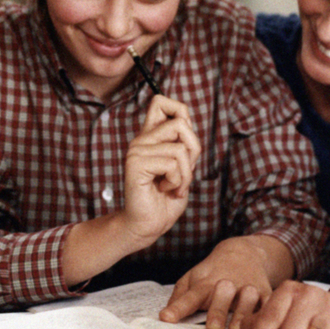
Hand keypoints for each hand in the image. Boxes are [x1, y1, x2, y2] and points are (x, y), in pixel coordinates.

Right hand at [121, 95, 200, 243]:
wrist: (147, 226)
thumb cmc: (165, 200)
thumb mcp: (183, 167)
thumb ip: (184, 145)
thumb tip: (185, 121)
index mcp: (150, 137)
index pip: (161, 102)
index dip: (179, 110)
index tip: (184, 139)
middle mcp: (141, 140)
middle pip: (180, 123)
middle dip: (193, 150)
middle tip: (183, 172)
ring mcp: (137, 151)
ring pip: (180, 148)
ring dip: (185, 173)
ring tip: (173, 186)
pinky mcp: (136, 164)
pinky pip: (172, 164)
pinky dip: (177, 182)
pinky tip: (164, 190)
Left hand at [160, 235, 288, 328]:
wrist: (244, 253)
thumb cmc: (214, 272)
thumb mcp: (193, 278)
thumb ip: (180, 296)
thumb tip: (166, 317)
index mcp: (206, 282)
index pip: (190, 296)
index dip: (178, 308)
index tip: (166, 318)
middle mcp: (228, 284)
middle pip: (222, 296)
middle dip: (217, 311)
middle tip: (213, 327)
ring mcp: (248, 288)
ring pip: (248, 300)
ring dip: (242, 315)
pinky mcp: (266, 293)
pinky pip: (268, 305)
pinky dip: (266, 316)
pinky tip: (260, 327)